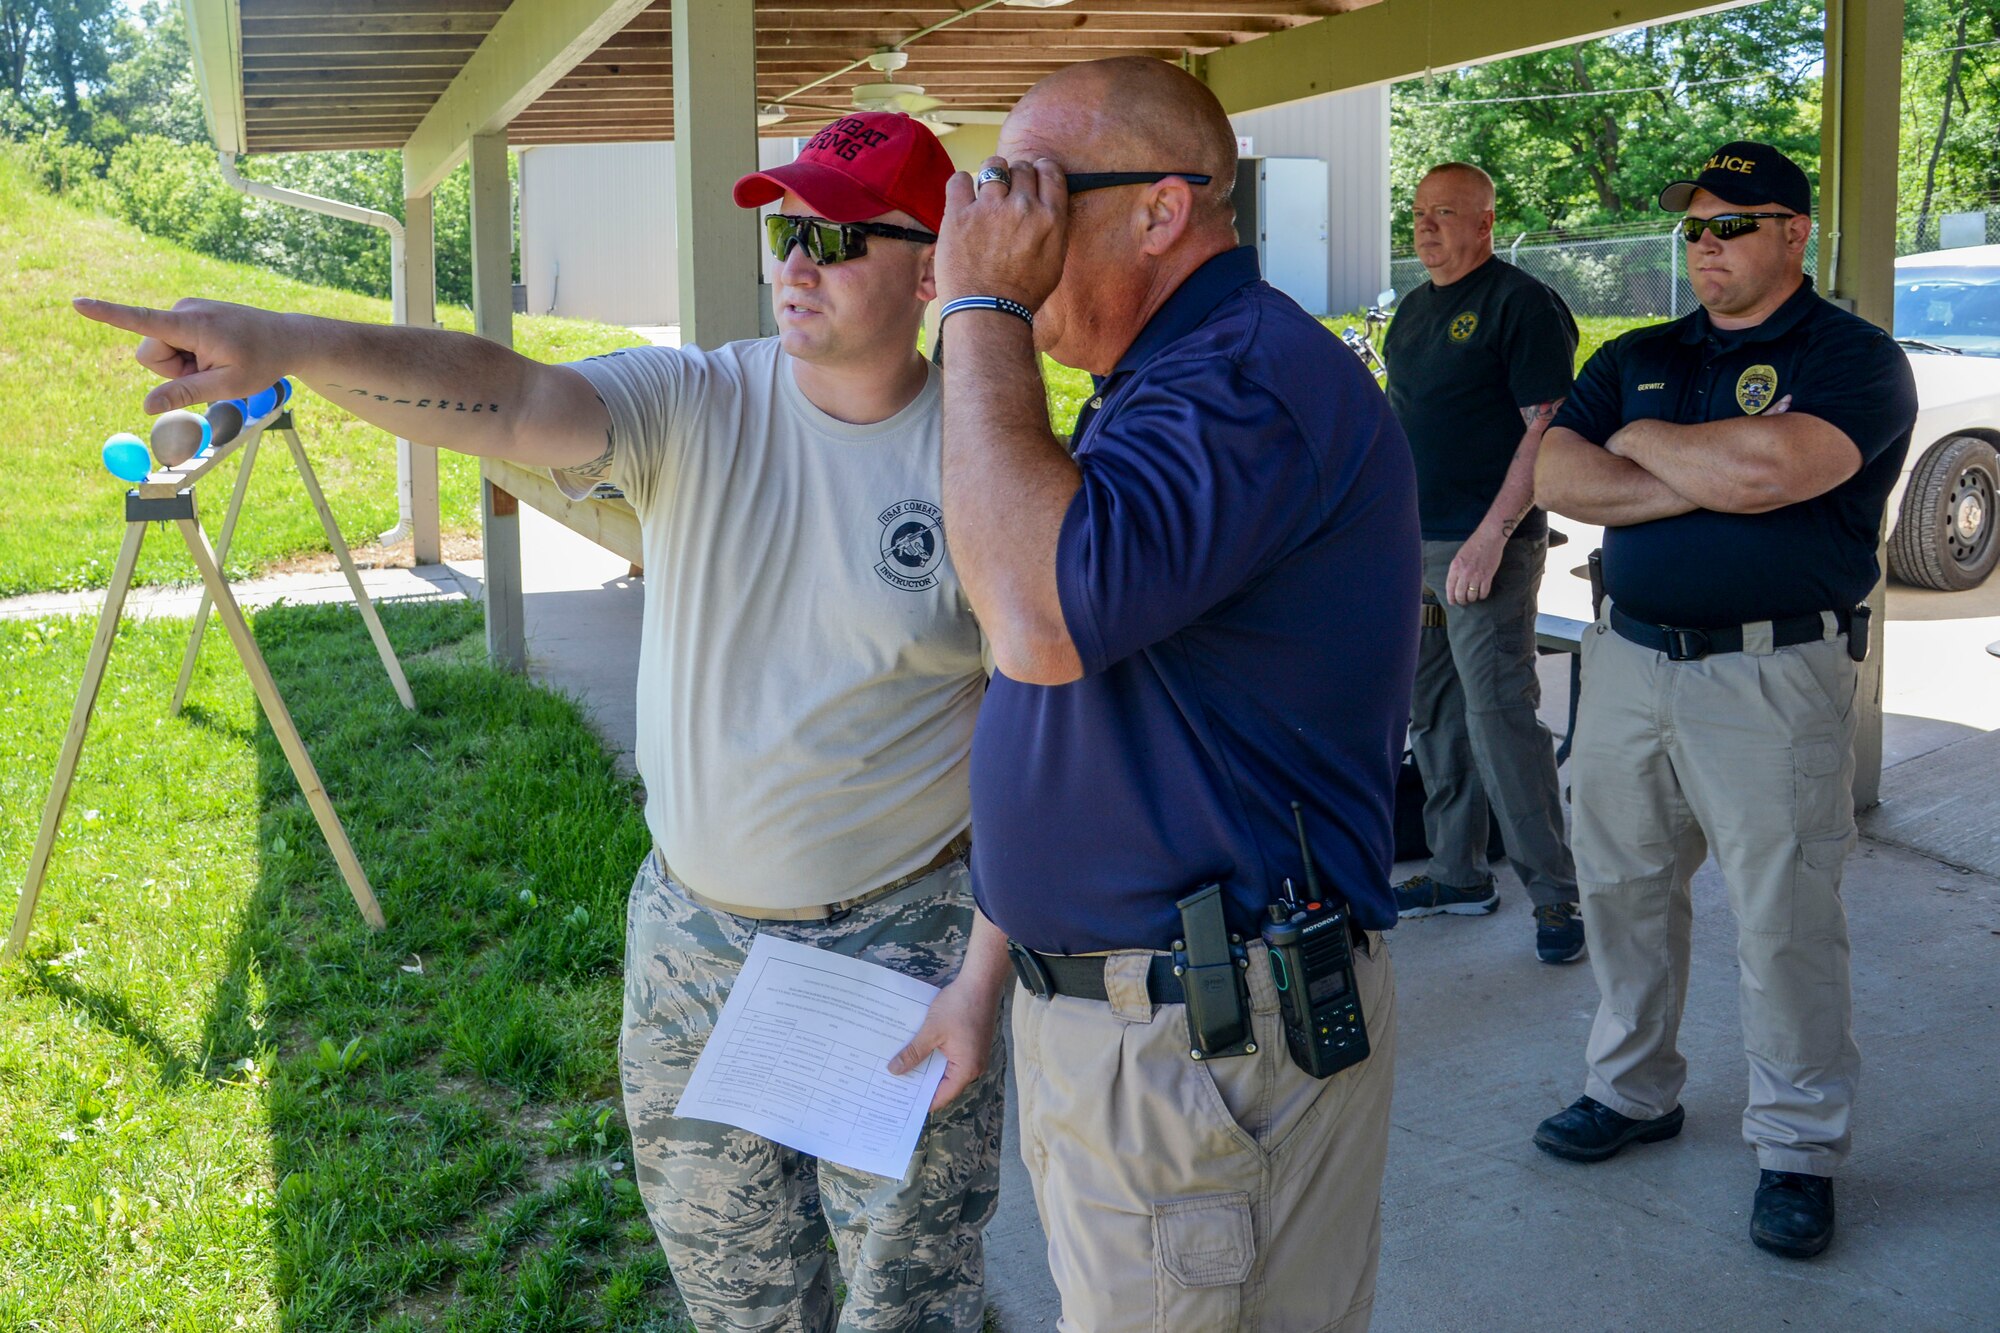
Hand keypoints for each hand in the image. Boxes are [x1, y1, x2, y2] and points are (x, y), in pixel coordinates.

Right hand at [73, 297, 290, 414]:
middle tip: (211, 370)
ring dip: (182, 364)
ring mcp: (186, 309)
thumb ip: (185, 394)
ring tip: (216, 360)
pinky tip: (215, 352)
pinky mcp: (188, 313)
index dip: (107, 314)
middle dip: (172, 371)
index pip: (142, 321)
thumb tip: (147, 406)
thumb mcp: (227, 386)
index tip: (78, 303)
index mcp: (192, 325)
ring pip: (160, 350)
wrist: (287, 338)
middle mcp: (184, 309)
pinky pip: (173, 343)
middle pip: (150, 354)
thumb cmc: (262, 362)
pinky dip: (189, 355)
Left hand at [888, 970, 1002, 1112]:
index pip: (941, 1096)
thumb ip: (914, 1053)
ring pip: (945, 1070)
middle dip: (920, 1084)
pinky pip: (950, 1058)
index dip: (920, 1101)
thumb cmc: (959, 1006)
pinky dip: (934, 1057)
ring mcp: (973, 1055)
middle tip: (895, 1086)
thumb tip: (895, 1071)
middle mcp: (973, 1066)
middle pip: (943, 1085)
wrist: (980, 982)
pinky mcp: (971, 1044)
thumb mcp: (931, 1031)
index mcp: (966, 1069)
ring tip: (901, 1069)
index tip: (899, 1103)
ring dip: (926, 1068)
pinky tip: (917, 1052)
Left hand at [935, 156, 1067, 310]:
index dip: (1041, 170)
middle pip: (1021, 167)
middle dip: (1016, 177)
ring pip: (993, 166)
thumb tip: (1048, 202)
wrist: (988, 314)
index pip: (1050, 171)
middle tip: (1007, 196)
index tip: (1032, 178)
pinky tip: (964, 200)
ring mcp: (989, 209)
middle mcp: (1022, 207)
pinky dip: (961, 185)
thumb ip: (1054, 226)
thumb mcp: (1055, 261)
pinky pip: (959, 179)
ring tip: (986, 194)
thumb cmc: (1022, 295)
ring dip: (991, 175)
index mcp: (1050, 218)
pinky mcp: (959, 215)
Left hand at [1446, 527, 1504, 605]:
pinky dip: (1482, 596)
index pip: (1450, 588)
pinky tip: (1481, 594)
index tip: (1452, 602)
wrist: (1488, 538)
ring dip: (1472, 599)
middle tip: (1463, 602)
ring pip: (1472, 596)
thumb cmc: (1473, 545)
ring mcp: (1476, 576)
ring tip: (1472, 597)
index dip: (1451, 598)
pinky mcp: (1487, 576)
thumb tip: (1455, 584)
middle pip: (1460, 595)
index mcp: (1455, 567)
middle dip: (1461, 601)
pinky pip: (1483, 592)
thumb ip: (1456, 570)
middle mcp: (1464, 573)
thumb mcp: (1459, 557)